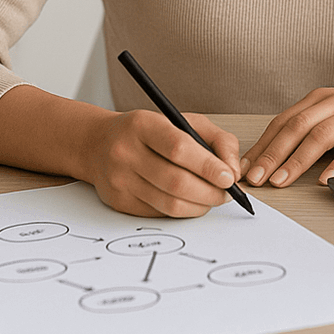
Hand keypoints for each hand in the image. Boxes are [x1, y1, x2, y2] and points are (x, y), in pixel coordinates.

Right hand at [83, 109, 241, 217]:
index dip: (208, 166)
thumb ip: (217, 140)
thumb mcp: (183, 121)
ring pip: (169, 204)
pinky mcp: (118, 201)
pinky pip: (159, 213)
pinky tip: (191, 202)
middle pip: (176, 182)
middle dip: (210, 192)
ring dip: (200, 205)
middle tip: (227, 193)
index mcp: (143, 125)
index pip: (179, 148)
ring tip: (213, 198)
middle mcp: (126, 152)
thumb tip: (234, 170)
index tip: (229, 177)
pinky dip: (182, 211)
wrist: (98, 144)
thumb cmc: (149, 132)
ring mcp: (119, 179)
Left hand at [241, 78, 333, 187]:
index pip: (283, 121)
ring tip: (282, 181)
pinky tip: (326, 181)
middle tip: (254, 178)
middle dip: (272, 154)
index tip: (243, 167)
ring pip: (320, 136)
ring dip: (298, 160)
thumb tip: (280, 153)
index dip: (261, 145)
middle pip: (296, 127)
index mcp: (321, 98)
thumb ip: (313, 125)